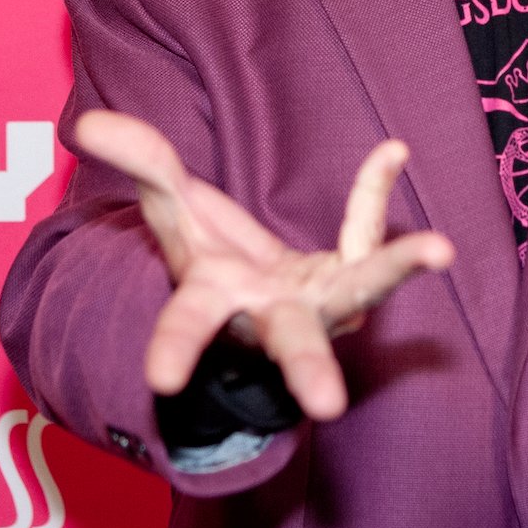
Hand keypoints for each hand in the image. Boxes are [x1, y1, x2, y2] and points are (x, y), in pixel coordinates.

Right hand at [74, 108, 455, 421]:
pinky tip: (392, 152)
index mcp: (216, 305)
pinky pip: (364, 233)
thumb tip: (87, 122)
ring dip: (396, 269)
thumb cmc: (207, 258)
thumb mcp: (171, 208)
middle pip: (292, 342)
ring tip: (440, 250)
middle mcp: (272, 316)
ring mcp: (321, 303)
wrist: (255, 293)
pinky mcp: (353, 279)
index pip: (189, 326)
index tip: (161, 380)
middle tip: (329, 405)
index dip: (175, 349)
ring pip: (361, 290)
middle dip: (308, 369)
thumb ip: (142, 165)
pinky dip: (373, 193)